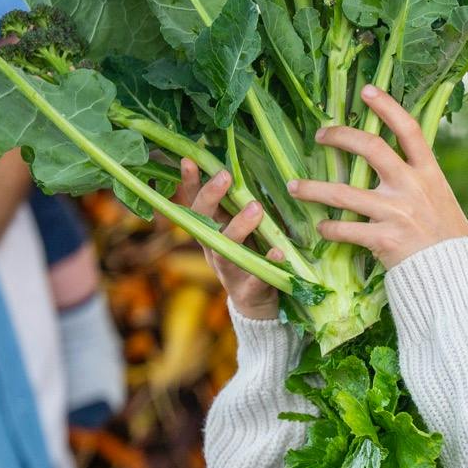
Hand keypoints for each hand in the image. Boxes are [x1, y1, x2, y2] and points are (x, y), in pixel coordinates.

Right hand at [174, 160, 281, 320]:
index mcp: (211, 233)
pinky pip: (256, 278)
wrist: (256, 306)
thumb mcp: (241, 232)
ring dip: (238, 227)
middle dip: (211, 197)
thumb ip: (240, 208)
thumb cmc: (250, 258)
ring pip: (225, 249)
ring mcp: (229, 271)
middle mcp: (214, 250)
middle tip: (226, 176)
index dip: (189, 183)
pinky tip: (278, 252)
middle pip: (203, 222)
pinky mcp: (249, 290)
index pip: (195, 204)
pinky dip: (266, 264)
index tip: (189, 160)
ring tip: (256, 208)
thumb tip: (250, 169)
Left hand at [291, 86, 467, 270]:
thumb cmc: (446, 235)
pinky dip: (330, 228)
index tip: (366, 91)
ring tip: (293, 187)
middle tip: (321, 135)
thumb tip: (393, 158)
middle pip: (370, 148)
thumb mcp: (440, 198)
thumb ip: (418, 178)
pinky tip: (322, 227)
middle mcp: (412, 187)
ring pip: (342, 194)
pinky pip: (346, 230)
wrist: (456, 274)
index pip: (408, 129)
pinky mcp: (384, 239)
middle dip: (340, 136)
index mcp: (428, 173)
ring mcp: (397, 212)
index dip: (387, 107)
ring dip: (313, 189)